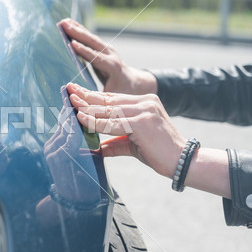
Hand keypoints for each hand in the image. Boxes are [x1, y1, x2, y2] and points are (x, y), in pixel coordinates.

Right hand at [59, 18, 156, 94]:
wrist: (134, 83)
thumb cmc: (121, 92)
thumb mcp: (111, 98)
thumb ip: (96, 97)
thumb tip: (77, 97)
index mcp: (113, 68)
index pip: (97, 58)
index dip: (84, 51)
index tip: (72, 44)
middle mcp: (111, 55)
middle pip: (93, 42)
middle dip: (78, 33)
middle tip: (64, 26)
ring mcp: (108, 50)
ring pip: (91, 37)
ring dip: (77, 29)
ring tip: (63, 22)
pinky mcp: (103, 48)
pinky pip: (90, 38)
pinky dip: (80, 31)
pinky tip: (70, 24)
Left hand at [67, 82, 185, 177]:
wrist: (183, 162)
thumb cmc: (158, 152)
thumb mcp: (132, 144)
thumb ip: (114, 143)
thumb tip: (97, 149)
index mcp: (144, 102)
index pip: (113, 98)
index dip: (93, 95)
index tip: (77, 92)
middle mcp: (145, 102)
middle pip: (109, 99)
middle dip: (87, 95)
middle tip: (68, 90)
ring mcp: (144, 110)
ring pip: (108, 109)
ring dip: (87, 106)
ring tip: (71, 102)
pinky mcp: (143, 121)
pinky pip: (113, 122)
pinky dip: (95, 121)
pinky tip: (81, 118)